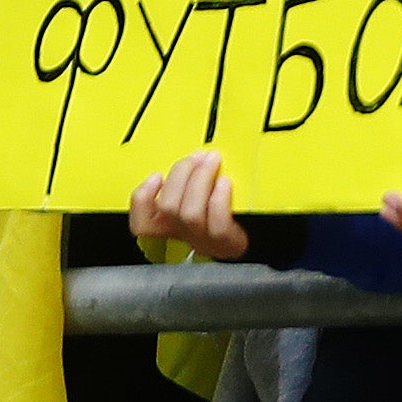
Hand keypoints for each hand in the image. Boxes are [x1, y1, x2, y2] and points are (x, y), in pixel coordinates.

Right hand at [127, 149, 250, 262]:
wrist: (259, 243)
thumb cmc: (227, 220)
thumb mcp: (199, 205)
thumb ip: (185, 189)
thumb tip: (188, 162)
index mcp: (171, 230)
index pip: (141, 223)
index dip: (142, 198)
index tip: (156, 175)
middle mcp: (184, 239)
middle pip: (168, 208)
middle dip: (181, 174)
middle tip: (198, 156)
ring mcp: (205, 243)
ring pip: (189, 213)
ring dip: (200, 179)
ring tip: (213, 161)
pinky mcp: (227, 244)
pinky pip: (217, 222)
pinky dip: (219, 198)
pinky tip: (225, 182)